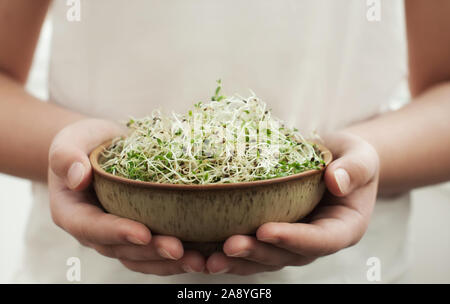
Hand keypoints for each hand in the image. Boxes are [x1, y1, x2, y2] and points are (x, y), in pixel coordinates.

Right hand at [48, 118, 204, 274]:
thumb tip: (78, 176)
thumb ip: (66, 156)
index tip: (143, 232)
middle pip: (121, 249)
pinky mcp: (139, 231)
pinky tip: (201, 255)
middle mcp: (95, 231)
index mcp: (73, 213)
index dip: (117, 232)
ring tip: (197, 261)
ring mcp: (118, 235)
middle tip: (178, 249)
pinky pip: (155, 251)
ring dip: (168, 262)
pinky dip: (176, 257)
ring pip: (141, 257)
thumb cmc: (85, 142)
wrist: (104, 147)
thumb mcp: (70, 140)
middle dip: (150, 252)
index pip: (92, 228)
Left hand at [205, 132, 378, 274]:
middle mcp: (316, 241)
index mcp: (343, 228)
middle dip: (257, 253)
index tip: (265, 230)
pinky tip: (203, 253)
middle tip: (229, 246)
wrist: (335, 162)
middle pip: (287, 256)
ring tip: (208, 260)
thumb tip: (336, 181)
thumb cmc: (350, 159)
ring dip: (237, 262)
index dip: (293, 239)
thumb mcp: (360, 157)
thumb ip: (354, 169)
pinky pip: (253, 247)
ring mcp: (293, 241)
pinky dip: (229, 252)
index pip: (320, 240)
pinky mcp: (274, 234)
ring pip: (265, 259)